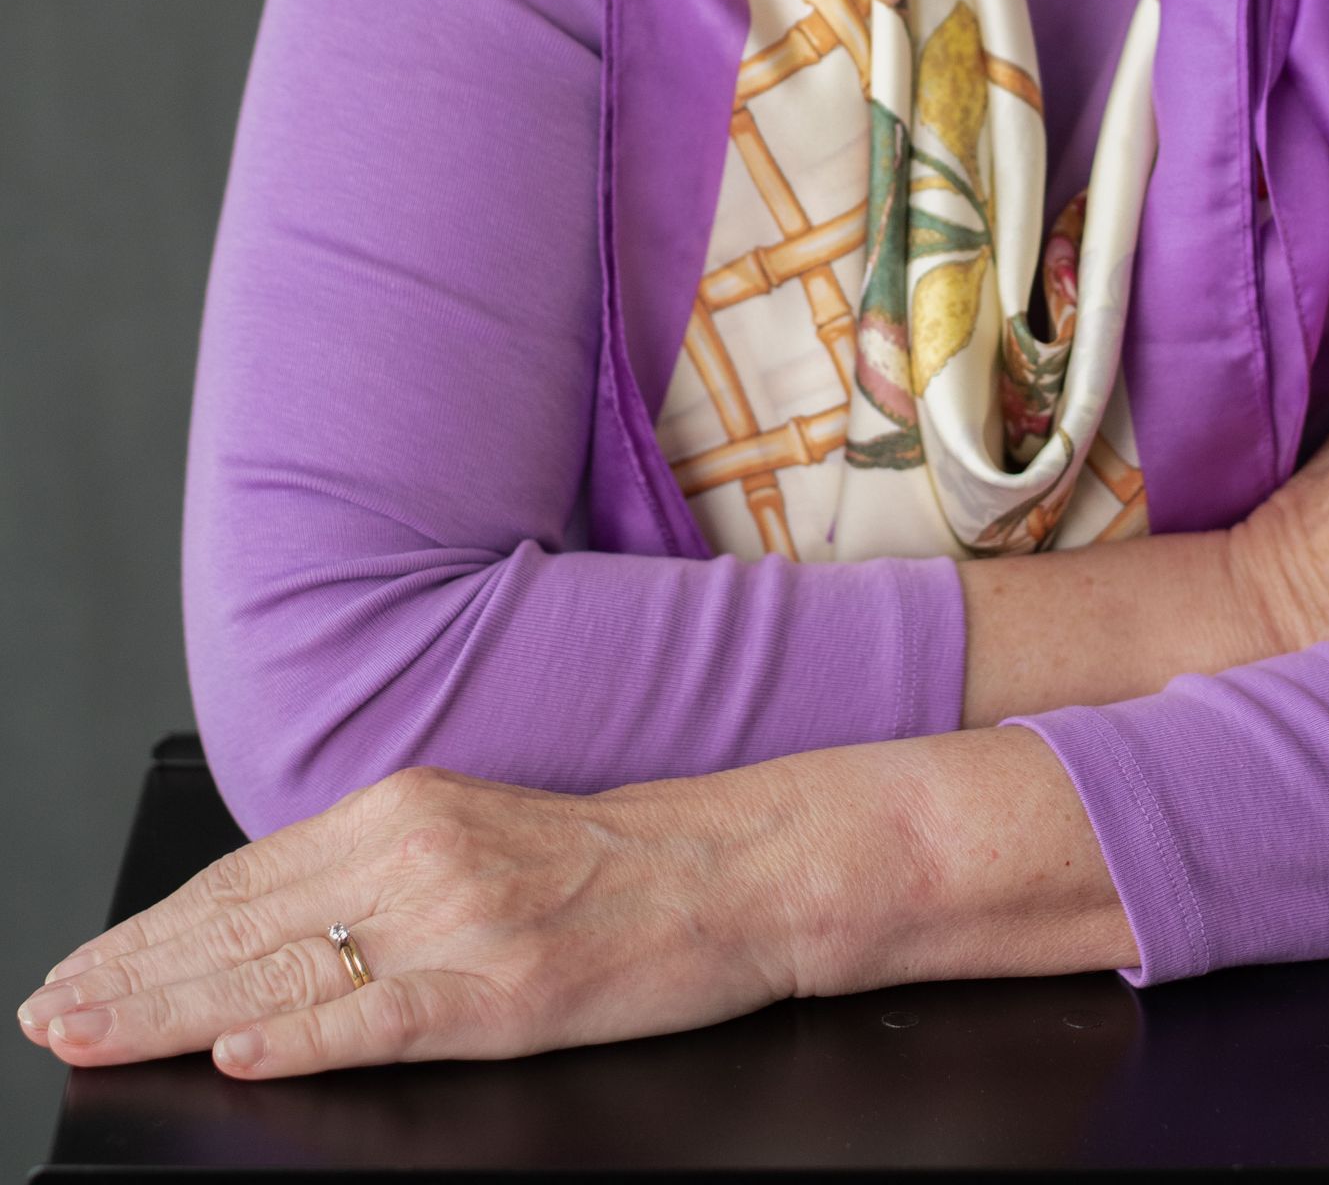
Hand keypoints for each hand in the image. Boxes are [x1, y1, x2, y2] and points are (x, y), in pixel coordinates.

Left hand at [15, 758, 808, 1077]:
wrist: (732, 867)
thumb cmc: (605, 864)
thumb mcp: (472, 836)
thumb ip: (372, 871)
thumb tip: (257, 929)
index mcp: (404, 807)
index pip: (243, 880)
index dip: (150, 932)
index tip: (78, 972)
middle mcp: (417, 849)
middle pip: (244, 925)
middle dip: (133, 977)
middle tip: (49, 1015)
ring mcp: (459, 919)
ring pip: (286, 971)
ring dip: (175, 1011)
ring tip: (96, 1034)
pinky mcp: (504, 986)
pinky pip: (383, 1015)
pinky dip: (303, 1037)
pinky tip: (242, 1051)